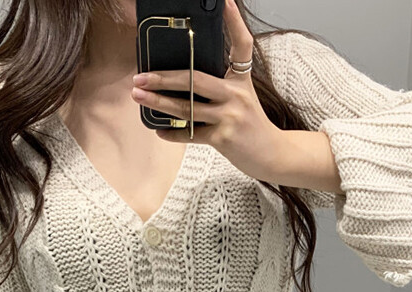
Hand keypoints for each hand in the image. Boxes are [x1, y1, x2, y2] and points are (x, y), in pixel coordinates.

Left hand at [130, 0, 285, 182]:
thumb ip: (220, 88)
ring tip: (139, 96)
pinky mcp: (223, 138)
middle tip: (141, 76)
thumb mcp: (243, 99)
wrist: (272, 155)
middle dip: (164, 78)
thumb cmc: (252, 126)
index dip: (234, 22)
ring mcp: (229, 116)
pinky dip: (173, 133)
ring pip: (186, 108)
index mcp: (241, 81)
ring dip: (159, 102)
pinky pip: (191, 134)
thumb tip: (185, 84)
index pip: (242, 45)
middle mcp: (236, 95)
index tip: (224, 2)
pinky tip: (160, 129)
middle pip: (195, 79)